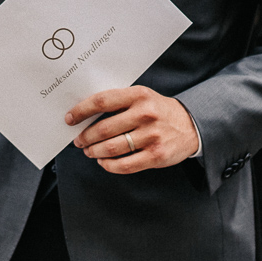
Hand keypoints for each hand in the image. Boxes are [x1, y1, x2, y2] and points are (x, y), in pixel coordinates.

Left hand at [66, 87, 200, 172]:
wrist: (191, 125)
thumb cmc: (158, 110)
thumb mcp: (142, 96)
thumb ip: (117, 101)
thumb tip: (84, 114)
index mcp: (138, 95)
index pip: (102, 101)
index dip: (81, 111)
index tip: (69, 119)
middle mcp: (145, 114)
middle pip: (103, 129)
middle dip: (85, 137)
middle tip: (79, 140)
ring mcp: (152, 136)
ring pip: (111, 148)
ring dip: (94, 151)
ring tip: (89, 151)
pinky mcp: (156, 156)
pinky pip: (124, 165)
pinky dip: (108, 165)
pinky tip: (103, 161)